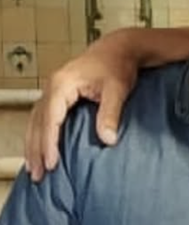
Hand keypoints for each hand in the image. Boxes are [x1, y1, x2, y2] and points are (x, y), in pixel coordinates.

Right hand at [25, 36, 137, 180]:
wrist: (119, 49)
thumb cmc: (118, 67)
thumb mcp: (117, 89)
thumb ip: (110, 113)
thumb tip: (108, 140)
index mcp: (62, 85)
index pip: (51, 119)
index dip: (49, 142)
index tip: (52, 164)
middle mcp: (52, 87)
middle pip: (37, 123)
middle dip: (36, 150)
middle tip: (38, 175)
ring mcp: (52, 90)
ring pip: (35, 122)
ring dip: (33, 145)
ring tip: (34, 170)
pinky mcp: (57, 95)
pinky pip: (41, 118)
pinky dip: (38, 136)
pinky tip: (39, 151)